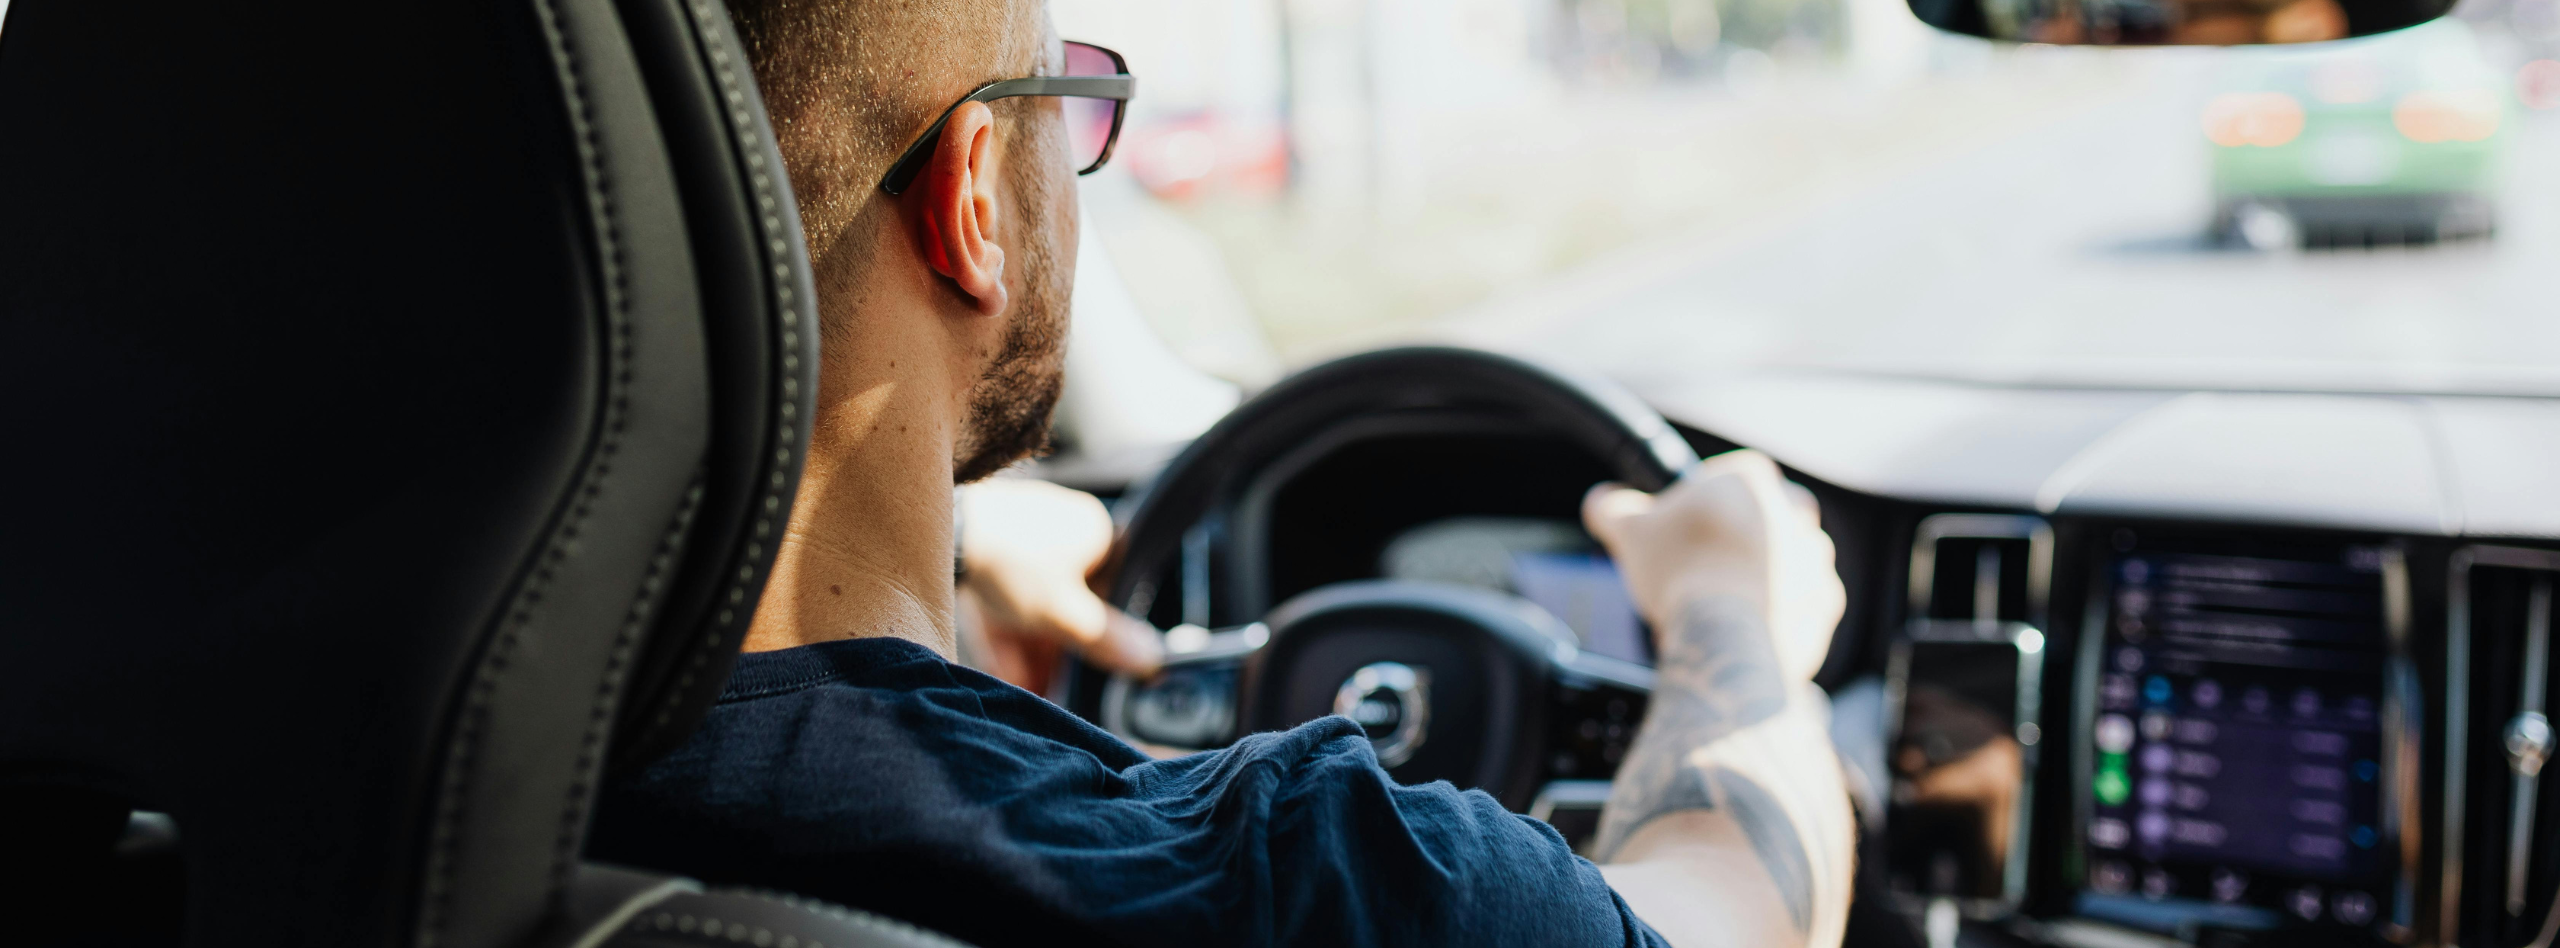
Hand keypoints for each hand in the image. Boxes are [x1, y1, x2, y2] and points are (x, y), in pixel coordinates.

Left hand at [957, 478, 1163, 687]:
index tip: (1094, 669)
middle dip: (1058, 651)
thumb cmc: (1010, 561)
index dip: (1101, 634)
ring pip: (1033, 602)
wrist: (940, 530)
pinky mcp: (986, 546)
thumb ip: (1106, 639)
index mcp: (1096, 531)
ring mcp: (1021, 534)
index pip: (1114, 590)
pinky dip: (1006, 632)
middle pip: (1069, 602)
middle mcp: (1062, 527)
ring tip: (1029, 687)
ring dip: (1031, 648)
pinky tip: (1004, 672)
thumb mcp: (1064, 613)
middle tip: (1054, 686)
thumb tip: (1151, 659)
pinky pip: (1003, 595)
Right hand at [1580, 449, 1842, 681]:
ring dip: (1765, 574)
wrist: (1725, 637)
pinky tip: (1747, 625)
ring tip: (1724, 600)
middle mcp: (1795, 513)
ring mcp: (1816, 560)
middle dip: (1743, 536)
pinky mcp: (1825, 603)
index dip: (1706, 499)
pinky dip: (1781, 611)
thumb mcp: (1628, 530)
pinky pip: (1803, 602)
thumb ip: (1612, 507)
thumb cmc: (1681, 572)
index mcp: (1752, 481)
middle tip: (1707, 562)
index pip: (1733, 475)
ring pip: (1790, 558)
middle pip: (1767, 514)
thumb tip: (1602, 502)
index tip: (1687, 525)